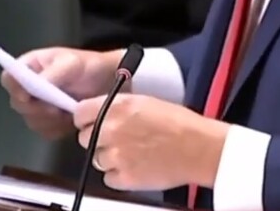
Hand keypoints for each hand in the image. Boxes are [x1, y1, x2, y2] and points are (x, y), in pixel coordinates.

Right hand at [2, 47, 121, 139]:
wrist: (108, 82)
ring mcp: (37, 105)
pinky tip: (71, 120)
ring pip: (31, 120)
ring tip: (68, 111)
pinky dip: (58, 128)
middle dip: (37, 108)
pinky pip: (45, 131)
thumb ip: (52, 74)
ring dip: (50, 120)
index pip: (9, 78)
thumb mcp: (71, 63)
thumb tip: (35, 86)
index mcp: (29, 67)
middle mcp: (28, 86)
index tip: (30, 96)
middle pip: (18, 103)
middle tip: (56, 108)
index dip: (15, 88)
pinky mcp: (48, 121)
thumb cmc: (88, 66)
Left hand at [74, 93, 228, 190]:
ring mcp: (116, 156)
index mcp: (117, 107)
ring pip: (96, 159)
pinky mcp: (123, 178)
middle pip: (84, 138)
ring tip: (132, 153)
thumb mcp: (146, 101)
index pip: (80, 113)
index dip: (86, 119)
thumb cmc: (181, 124)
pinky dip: (119, 175)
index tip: (91, 122)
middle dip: (97, 139)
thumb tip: (101, 112)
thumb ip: (119, 107)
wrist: (200, 148)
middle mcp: (111, 130)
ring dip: (109, 157)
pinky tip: (136, 166)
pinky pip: (108, 178)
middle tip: (117, 138)